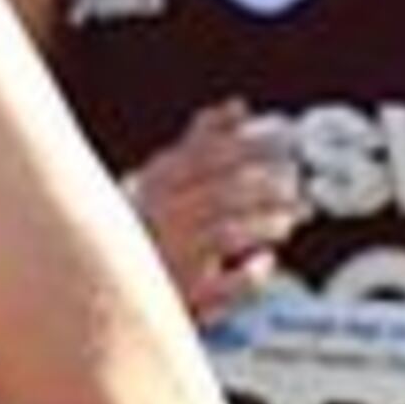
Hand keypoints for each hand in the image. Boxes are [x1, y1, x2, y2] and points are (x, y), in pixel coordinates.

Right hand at [123, 100, 305, 320]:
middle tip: (295, 188)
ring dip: (265, 224)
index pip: (208, 155)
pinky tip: (265, 262)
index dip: (253, 146)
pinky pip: (225, 286)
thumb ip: (201, 141)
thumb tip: (238, 105)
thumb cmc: (150, 224)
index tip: (286, 144)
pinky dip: (252, 274)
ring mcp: (170, 259)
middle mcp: (160, 217)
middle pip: (224, 193)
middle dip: (269, 188)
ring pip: (227, 234)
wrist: (109, 287)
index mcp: (155, 184)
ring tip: (288, 220)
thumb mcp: (165, 176)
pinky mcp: (184, 298)